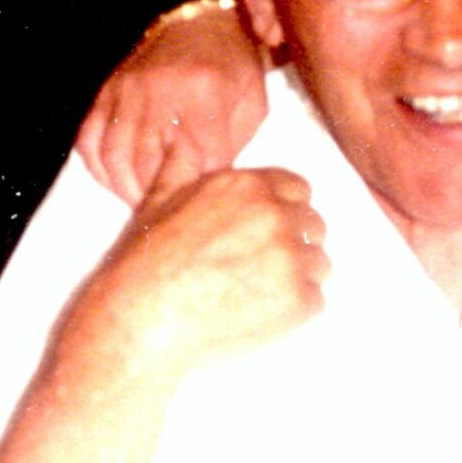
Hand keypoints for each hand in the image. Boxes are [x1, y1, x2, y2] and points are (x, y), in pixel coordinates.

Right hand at [74, 0, 268, 206]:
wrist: (202, 23)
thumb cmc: (232, 70)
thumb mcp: (251, 106)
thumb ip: (234, 149)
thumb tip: (208, 191)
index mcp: (203, 93)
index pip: (196, 161)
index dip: (200, 190)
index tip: (205, 203)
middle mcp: (158, 91)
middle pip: (148, 167)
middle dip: (160, 198)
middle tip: (172, 213)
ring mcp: (127, 91)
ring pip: (114, 159)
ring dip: (128, 191)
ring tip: (147, 203)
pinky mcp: (107, 92)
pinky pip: (90, 142)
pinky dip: (101, 169)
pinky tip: (120, 180)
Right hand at [80, 161, 327, 379]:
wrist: (142, 321)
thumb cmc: (146, 264)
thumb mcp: (158, 202)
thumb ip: (180, 168)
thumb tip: (180, 141)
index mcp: (248, 186)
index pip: (298, 190)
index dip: (285, 211)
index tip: (266, 234)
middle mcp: (275, 215)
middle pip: (314, 225)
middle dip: (295, 244)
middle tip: (261, 269)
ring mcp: (290, 258)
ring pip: (319, 264)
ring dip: (298, 278)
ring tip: (258, 293)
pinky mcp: (298, 300)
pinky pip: (316, 300)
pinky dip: (295, 311)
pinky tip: (260, 314)